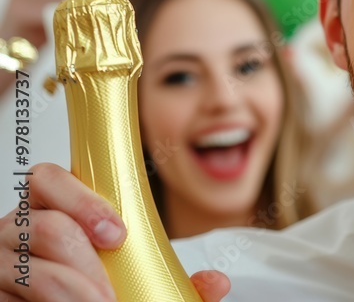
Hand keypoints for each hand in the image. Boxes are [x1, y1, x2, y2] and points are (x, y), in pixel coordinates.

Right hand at [0, 163, 229, 301]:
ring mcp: (1, 261)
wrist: (66, 299)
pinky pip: (9, 296)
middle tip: (111, 294)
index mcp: (52, 207)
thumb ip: (171, 274)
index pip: (49, 179)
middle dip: (86, 263)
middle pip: (46, 227)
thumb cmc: (91, 281)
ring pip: (28, 267)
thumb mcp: (133, 270)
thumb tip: (216, 282)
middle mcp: (18, 228)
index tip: (117, 235)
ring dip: (69, 290)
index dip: (83, 202)